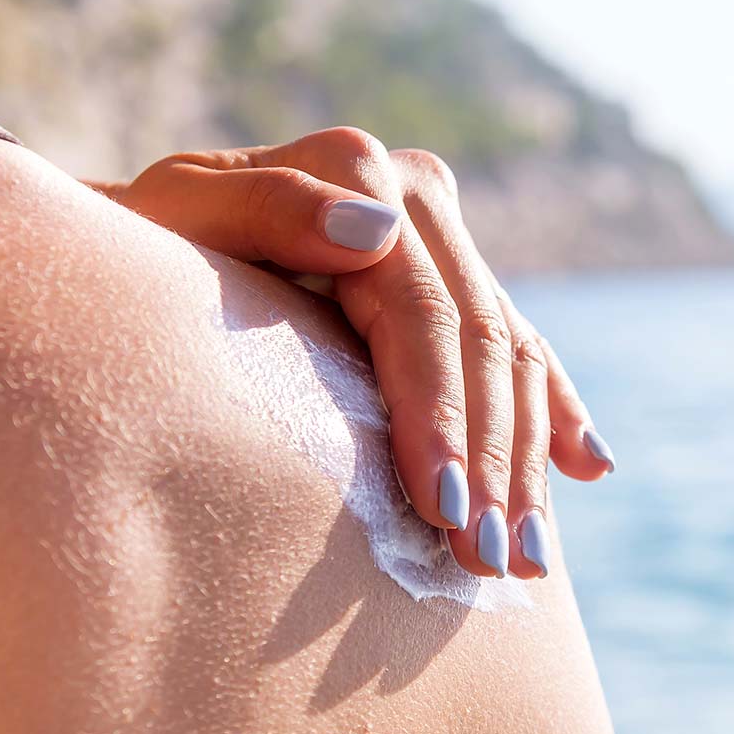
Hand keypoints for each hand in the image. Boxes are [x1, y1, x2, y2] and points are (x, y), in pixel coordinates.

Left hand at [95, 127, 616, 578]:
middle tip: (490, 561)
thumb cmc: (143, 248)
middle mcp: (418, 200)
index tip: (440, 509)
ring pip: (511, 355)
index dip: (440, 413)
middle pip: (478, 341)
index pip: (422, 312)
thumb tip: (377, 233)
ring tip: (527, 557)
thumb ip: (266, 208)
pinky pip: (521, 349)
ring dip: (527, 461)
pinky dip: (552, 411)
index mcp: (361, 172)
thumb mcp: (178, 218)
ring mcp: (443, 242)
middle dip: (491, 460)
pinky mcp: (452, 286)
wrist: (152, 246)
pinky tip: (589, 465)